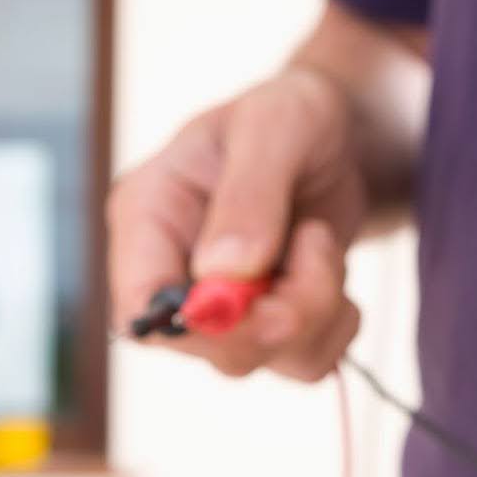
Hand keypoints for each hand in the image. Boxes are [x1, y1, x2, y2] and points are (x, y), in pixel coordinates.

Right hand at [108, 68, 368, 380]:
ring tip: (320, 240)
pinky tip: (332, 271)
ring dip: (316, 311)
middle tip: (318, 246)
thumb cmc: (293, 114)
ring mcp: (220, 308)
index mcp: (146, 216)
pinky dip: (336, 327)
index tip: (264, 293)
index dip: (198, 324)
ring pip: (263, 360)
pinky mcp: (265, 326)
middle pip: (208, 346)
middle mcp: (172, 272)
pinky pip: (303, 363)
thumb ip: (248, 194)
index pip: (139, 307)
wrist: (337, 134)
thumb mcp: (275, 124)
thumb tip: (222, 273)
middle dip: (279, 313)